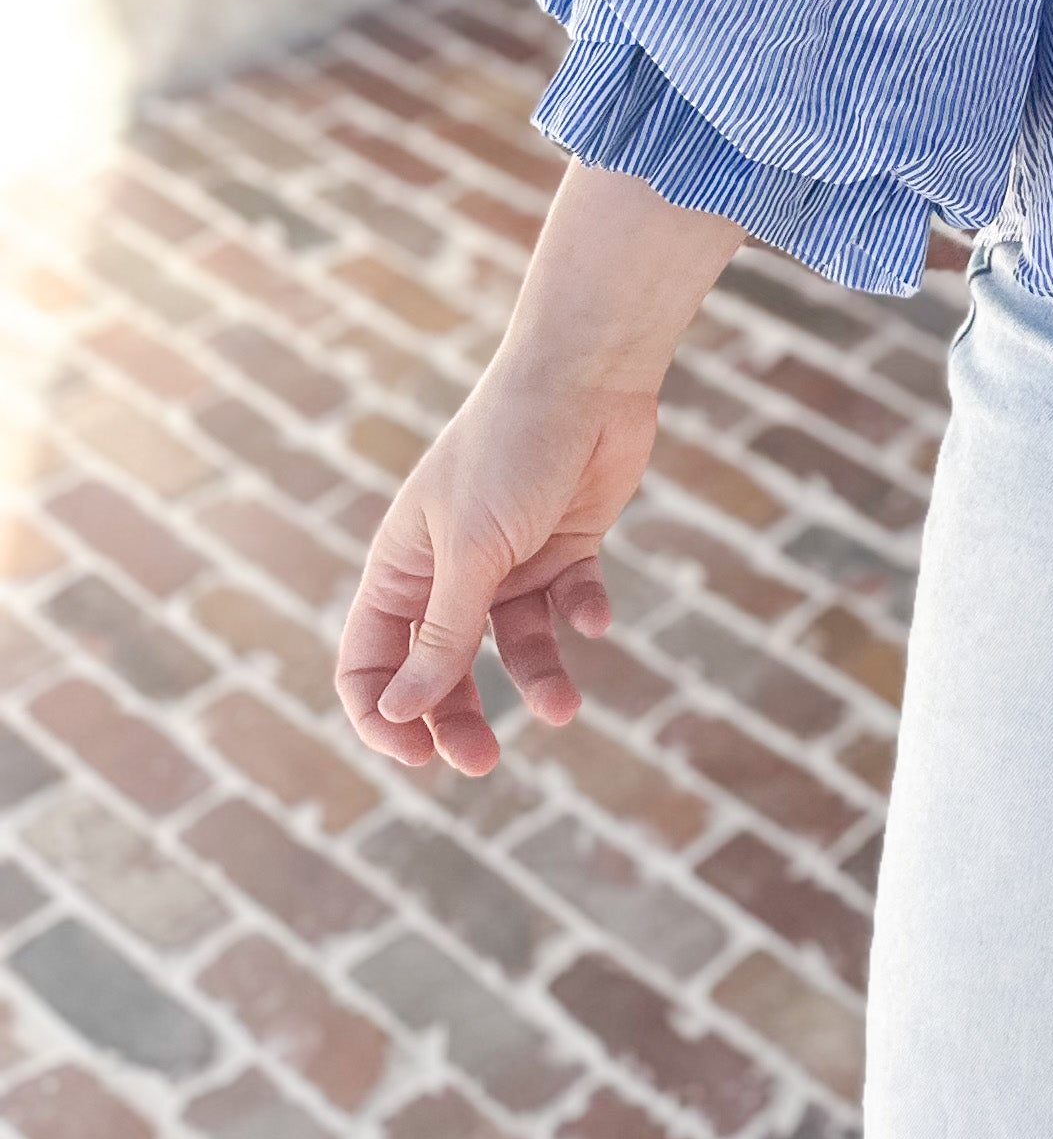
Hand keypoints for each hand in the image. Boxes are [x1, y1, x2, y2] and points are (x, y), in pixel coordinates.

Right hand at [334, 351, 656, 778]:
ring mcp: (509, 560)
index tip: (417, 755)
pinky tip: (596, 615)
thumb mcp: (471, 553)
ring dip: (535, 680)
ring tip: (562, 708)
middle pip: (440, 670)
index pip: (370, 662)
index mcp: (401, 567)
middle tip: (484, 761)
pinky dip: (583, 616)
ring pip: (513, 646)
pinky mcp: (565, 546)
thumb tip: (401, 715)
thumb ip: (443, 635)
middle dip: (458, 719)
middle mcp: (450, 570)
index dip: (383, 714)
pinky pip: (568, 604)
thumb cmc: (513, 451)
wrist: (589, 376)